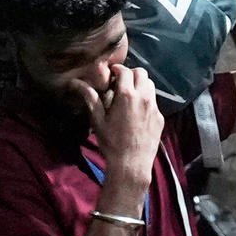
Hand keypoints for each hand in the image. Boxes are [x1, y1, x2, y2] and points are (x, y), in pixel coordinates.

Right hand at [90, 58, 164, 187]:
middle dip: (131, 74)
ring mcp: (154, 108)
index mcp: (127, 95)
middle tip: (121, 83)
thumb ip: (90, 98)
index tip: (112, 75)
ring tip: (129, 95)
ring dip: (140, 85)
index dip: (117, 70)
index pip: (125, 71)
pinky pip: (154, 102)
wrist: (131, 165)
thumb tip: (75, 82)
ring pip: (150, 85)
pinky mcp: (160, 118)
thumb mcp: (98, 120)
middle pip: (142, 73)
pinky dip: (146, 100)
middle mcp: (143, 98)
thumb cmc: (111, 143)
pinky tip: (137, 112)